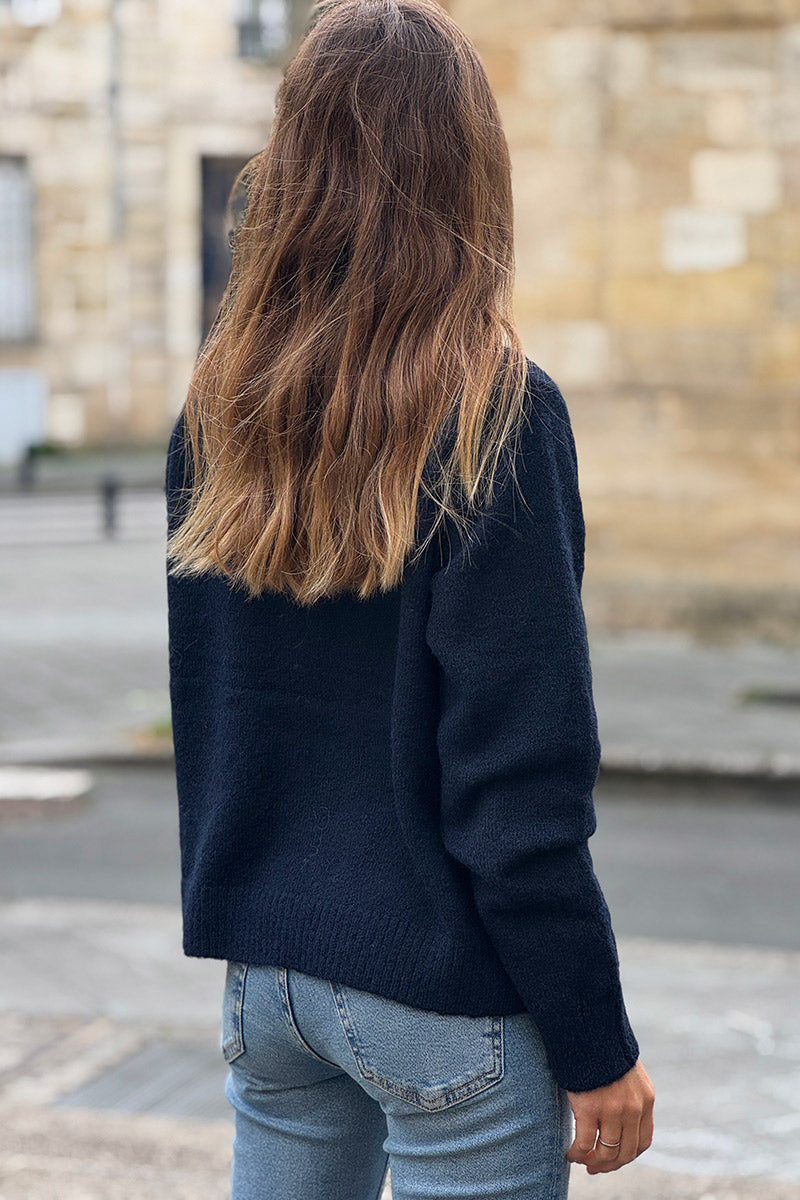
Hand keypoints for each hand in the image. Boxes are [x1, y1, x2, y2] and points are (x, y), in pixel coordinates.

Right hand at [564, 1058, 653, 1173]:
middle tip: (594, 1168)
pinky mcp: (590, 1109)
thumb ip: (628, 1093)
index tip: (614, 1159)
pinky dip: (576, 1153)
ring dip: (592, 1162)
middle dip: (609, 1165)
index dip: (628, 1155)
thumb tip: (618, 1115)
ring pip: (606, 1152)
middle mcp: (633, 1108)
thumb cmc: (602, 1048)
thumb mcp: (627, 1071)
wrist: (588, 1028)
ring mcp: (612, 1110)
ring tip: (580, 1160)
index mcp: (646, 1099)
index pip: (643, 1141)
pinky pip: (584, 1144)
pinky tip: (569, 1153)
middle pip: (626, 1152)